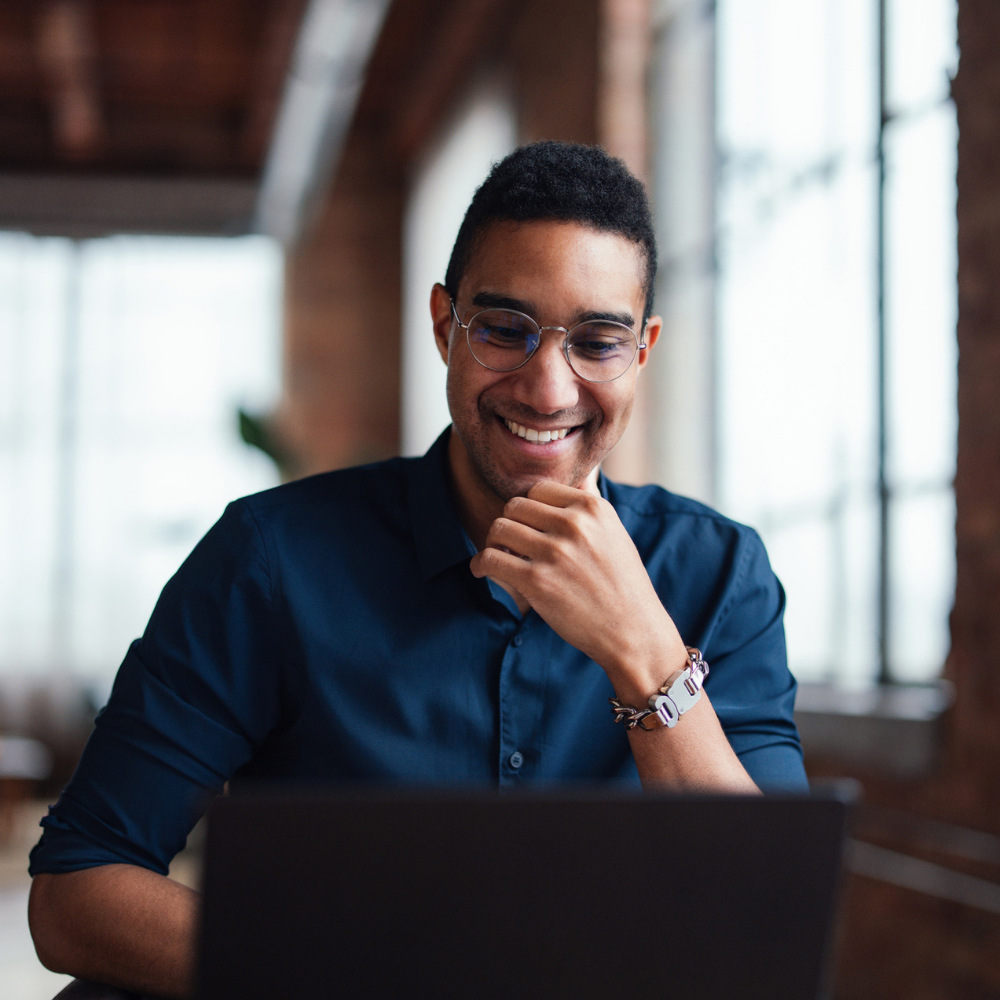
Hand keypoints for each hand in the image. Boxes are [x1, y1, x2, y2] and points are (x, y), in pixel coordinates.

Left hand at [469, 481, 687, 691]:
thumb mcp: (614, 534)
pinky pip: (491, 559)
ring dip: (493, 543)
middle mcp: (574, 524)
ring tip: (500, 557)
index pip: (539, 489)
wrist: (633, 632)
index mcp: (593, 508)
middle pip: (515, 506)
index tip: (528, 526)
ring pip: (499, 528)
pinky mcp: (536, 581)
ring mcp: (554, 552)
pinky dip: (480, 564)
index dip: (529, 508)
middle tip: (511, 544)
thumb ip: (589, 507)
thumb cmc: (622, 585)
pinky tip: (483, 570)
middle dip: (509, 524)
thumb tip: (574, 479)